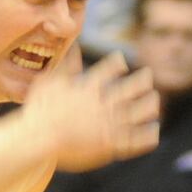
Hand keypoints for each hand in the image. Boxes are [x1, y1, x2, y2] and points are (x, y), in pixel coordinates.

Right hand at [22, 53, 160, 172]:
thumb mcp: (48, 83)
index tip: (121, 62)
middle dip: (143, 80)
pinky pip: (137, 140)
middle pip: (134, 86)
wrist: (37, 141)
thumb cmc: (39, 112)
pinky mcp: (111, 145)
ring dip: (150, 105)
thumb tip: (74, 47)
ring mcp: (109, 125)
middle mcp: (103, 104)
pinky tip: (152, 130)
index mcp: (89, 88)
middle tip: (147, 77)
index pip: (112, 67)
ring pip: (141, 111)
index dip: (119, 62)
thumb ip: (66, 66)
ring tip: (154, 102)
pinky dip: (148, 135)